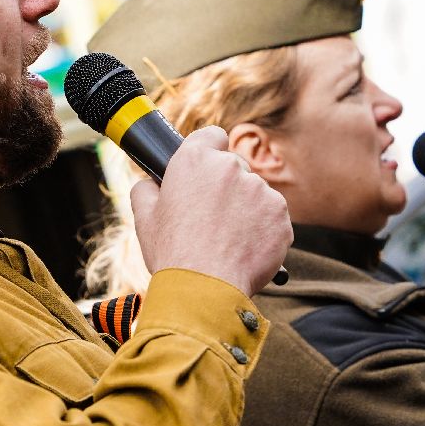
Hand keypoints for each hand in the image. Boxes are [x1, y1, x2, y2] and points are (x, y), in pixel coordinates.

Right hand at [131, 126, 291, 296]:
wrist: (205, 290)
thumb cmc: (172, 253)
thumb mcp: (144, 217)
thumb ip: (146, 189)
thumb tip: (150, 183)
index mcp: (195, 160)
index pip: (212, 136)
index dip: (210, 152)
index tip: (207, 172)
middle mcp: (231, 167)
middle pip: (235, 168)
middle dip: (227, 188)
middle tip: (212, 218)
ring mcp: (261, 190)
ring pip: (256, 194)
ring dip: (247, 210)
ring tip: (228, 240)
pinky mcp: (280, 216)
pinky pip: (272, 218)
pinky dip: (263, 230)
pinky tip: (245, 249)